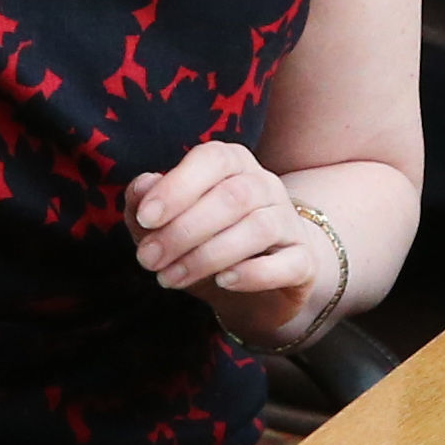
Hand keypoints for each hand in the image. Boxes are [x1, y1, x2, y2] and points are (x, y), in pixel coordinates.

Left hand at [128, 142, 331, 349]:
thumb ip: (146, 202)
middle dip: (183, 231)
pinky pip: (288, 262)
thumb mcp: (166, 222)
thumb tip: (141, 187)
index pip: (212, 159)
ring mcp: (289, 222)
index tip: (145, 218)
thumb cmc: (203, 241)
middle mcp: (266, 184)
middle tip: (148, 259)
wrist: (254, 285)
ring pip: (258, 228)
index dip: (177, 187)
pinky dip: (254, 273)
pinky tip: (223, 282)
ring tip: (170, 278)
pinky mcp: (303, 261)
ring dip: (207, 256)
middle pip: (232, 197)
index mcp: (232, 163)